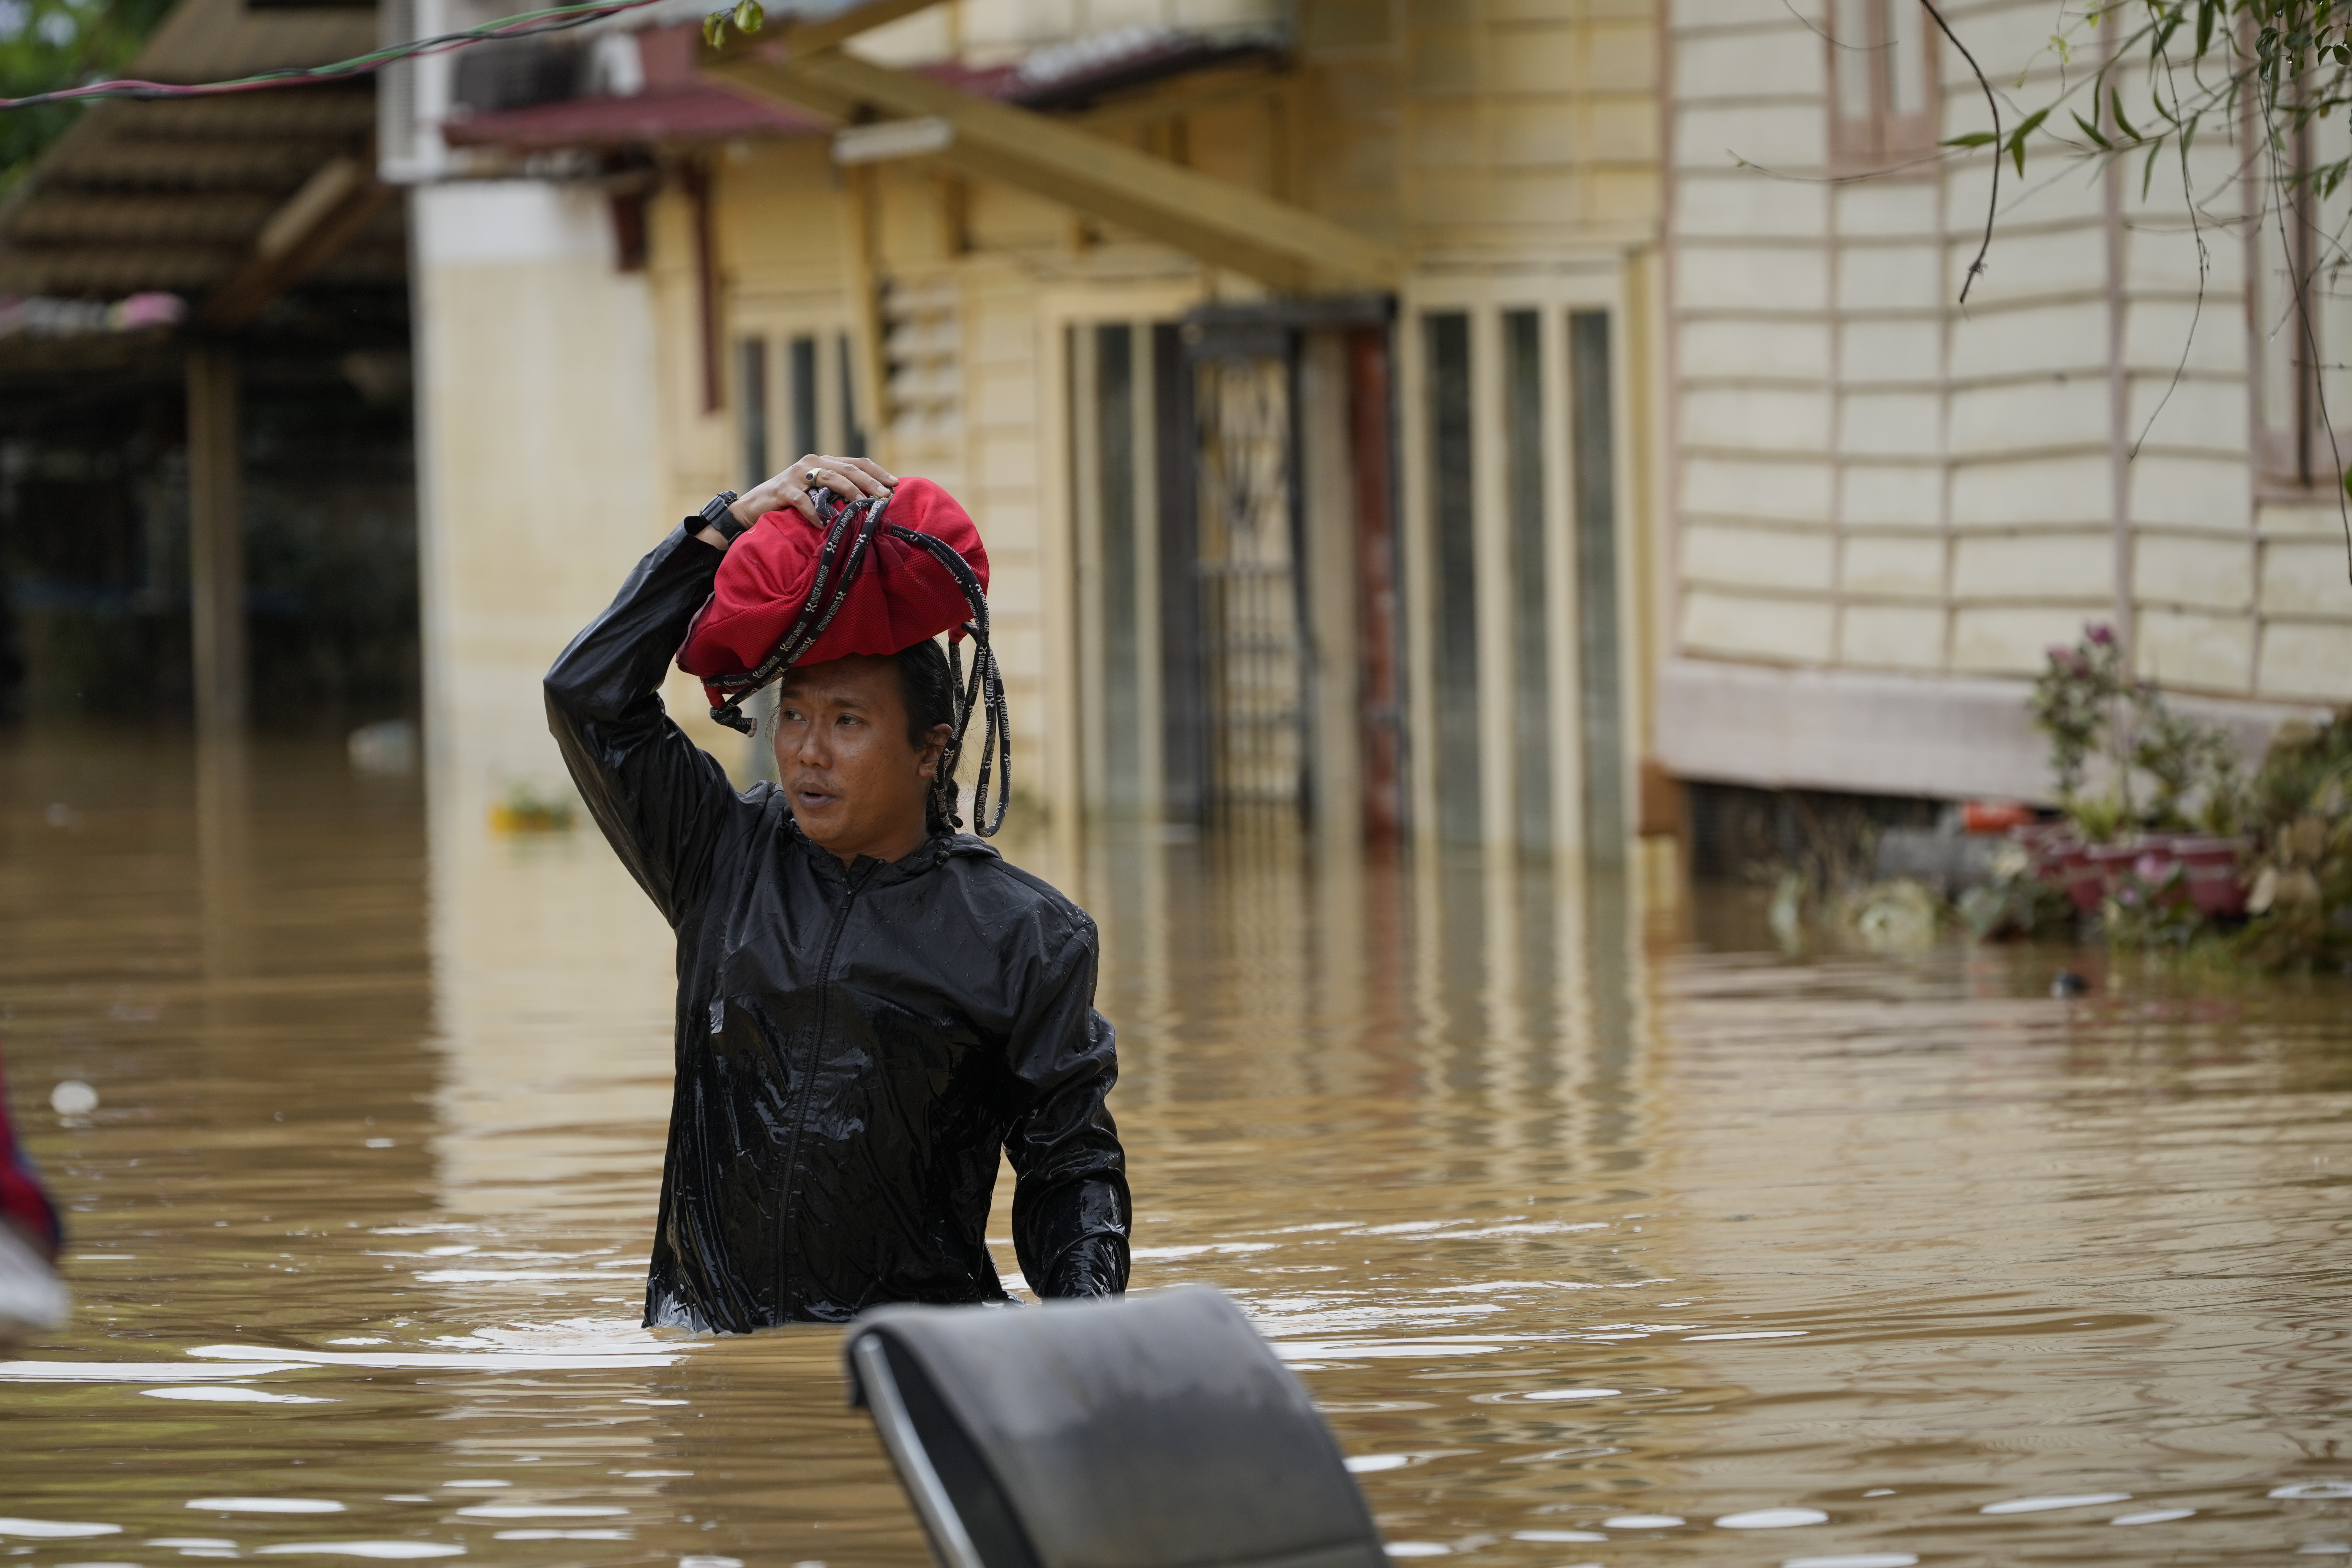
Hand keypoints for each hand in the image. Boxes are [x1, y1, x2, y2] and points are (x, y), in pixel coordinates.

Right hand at [731, 454, 896, 529]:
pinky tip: (825, 525)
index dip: (877, 472)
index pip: (856, 462)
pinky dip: (815, 513)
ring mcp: (797, 474)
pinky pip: (804, 501)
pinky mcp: (783, 489)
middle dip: (870, 482)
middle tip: (886, 496)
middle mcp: (812, 464)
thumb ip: (839, 493)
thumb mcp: (819, 495)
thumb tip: (871, 504)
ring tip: (863, 506)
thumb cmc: (792, 503)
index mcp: (824, 463)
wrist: (755, 506)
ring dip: (850, 492)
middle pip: (847, 469)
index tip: (896, 484)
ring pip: (830, 479)